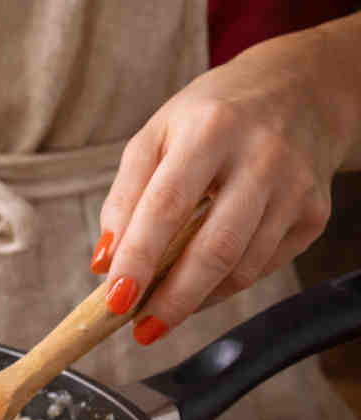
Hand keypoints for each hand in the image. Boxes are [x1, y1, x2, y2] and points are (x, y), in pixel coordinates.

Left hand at [92, 27, 353, 345]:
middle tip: (140, 329)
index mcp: (211, 129)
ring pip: (241, 266)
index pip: (168, 206)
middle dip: (172, 299)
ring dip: (195, 300)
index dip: (139, 258)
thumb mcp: (157, 135)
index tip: (115, 298)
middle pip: (214, 248)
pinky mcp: (315, 213)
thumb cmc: (213, 116)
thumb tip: (104, 261)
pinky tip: (198, 291)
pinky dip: (223, 288)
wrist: (301, 89)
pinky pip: (262, 266)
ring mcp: (295, 188)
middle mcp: (262, 157)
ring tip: (159, 313)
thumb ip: (124, 196)